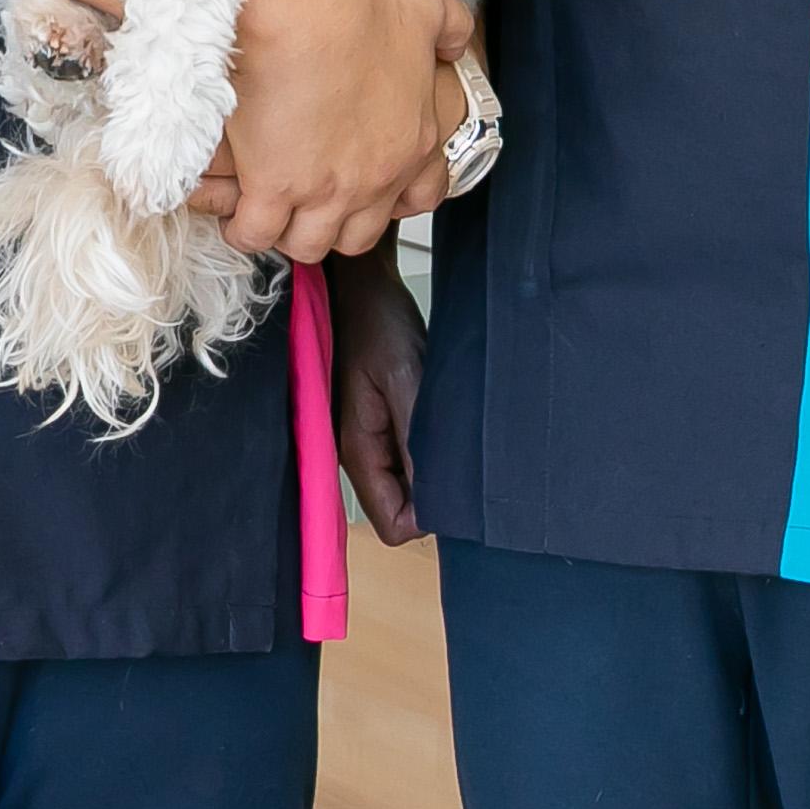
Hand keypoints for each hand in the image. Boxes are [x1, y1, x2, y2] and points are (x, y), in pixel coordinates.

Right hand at [185, 0, 469, 263]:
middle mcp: (373, 178)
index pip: (415, 202)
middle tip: (308, 199)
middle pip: (355, 235)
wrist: (297, 9)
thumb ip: (451, 29)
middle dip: (332, 222)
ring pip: (306, 244)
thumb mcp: (424, 9)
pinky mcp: (271, 188)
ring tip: (268, 210)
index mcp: (413, 144)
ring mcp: (322, 189)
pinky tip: (235, 208)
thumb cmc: (354, 5)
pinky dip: (244, 227)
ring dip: (287, 231)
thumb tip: (456, 41)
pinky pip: (254, 232)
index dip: (387, 198)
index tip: (361, 184)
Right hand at [327, 243, 425, 544]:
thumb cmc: (376, 322)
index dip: (428, 514)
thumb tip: (438, 504)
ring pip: (405, 483)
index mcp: (355, 451)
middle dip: (431, 490)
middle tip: (455, 446)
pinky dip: (425, 446)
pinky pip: (405, 457)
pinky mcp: (374, 423)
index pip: (394, 525)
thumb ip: (417, 443)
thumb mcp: (405, 378)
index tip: (455, 477)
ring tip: (444, 423)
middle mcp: (353, 455)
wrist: (357, 282)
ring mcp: (363, 440)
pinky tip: (434, 413)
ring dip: (429, 464)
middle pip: (399, 508)